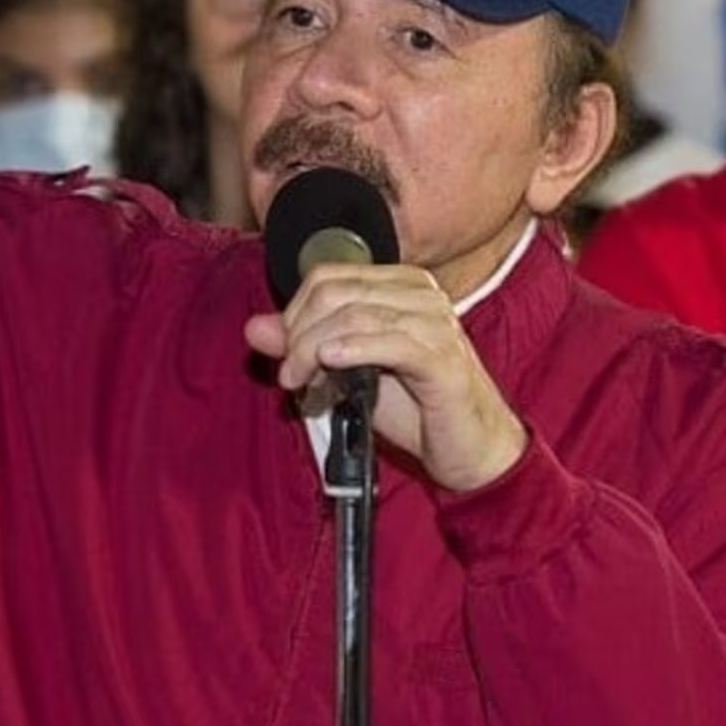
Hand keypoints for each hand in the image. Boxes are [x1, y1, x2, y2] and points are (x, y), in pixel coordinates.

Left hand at [243, 264, 527, 492]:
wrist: (469, 448)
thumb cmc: (416, 407)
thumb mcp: (349, 374)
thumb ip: (305, 346)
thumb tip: (255, 328)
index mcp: (399, 285)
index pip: (327, 277)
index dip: (294, 312)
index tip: (285, 353)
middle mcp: (420, 295)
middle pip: (336, 294)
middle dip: (299, 333)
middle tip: (290, 373)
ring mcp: (435, 324)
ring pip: (356, 316)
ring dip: (315, 349)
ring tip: (303, 381)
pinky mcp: (443, 360)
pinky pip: (391, 342)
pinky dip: (353, 350)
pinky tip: (331, 363)